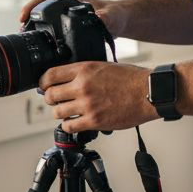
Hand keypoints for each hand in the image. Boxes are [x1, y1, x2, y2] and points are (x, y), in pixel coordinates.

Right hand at [19, 0, 126, 37]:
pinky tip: (44, 55)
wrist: (119, 21)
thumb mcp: (112, 16)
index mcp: (70, 2)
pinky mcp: (68, 31)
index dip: (31, 7)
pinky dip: (45, 42)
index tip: (23, 17)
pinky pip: (52, 34)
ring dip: (34, 31)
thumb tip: (99, 17)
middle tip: (22, 33)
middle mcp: (65, 10)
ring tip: (29, 45)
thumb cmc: (116, 15)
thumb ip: (107, 17)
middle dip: (28, 21)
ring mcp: (65, 20)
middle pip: (39, 12)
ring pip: (44, 24)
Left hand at [38, 61, 155, 132]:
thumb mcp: (104, 65)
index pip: (50, 75)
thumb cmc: (132, 79)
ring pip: (57, 112)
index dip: (43, 83)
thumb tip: (68, 79)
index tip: (45, 86)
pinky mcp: (94, 120)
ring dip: (60, 113)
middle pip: (50, 95)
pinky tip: (76, 122)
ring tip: (68, 112)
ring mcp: (87, 104)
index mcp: (84, 69)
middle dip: (51, 99)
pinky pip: (69, 126)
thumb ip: (85, 72)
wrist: (149, 92)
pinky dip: (70, 125)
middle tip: (57, 101)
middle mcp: (83, 86)